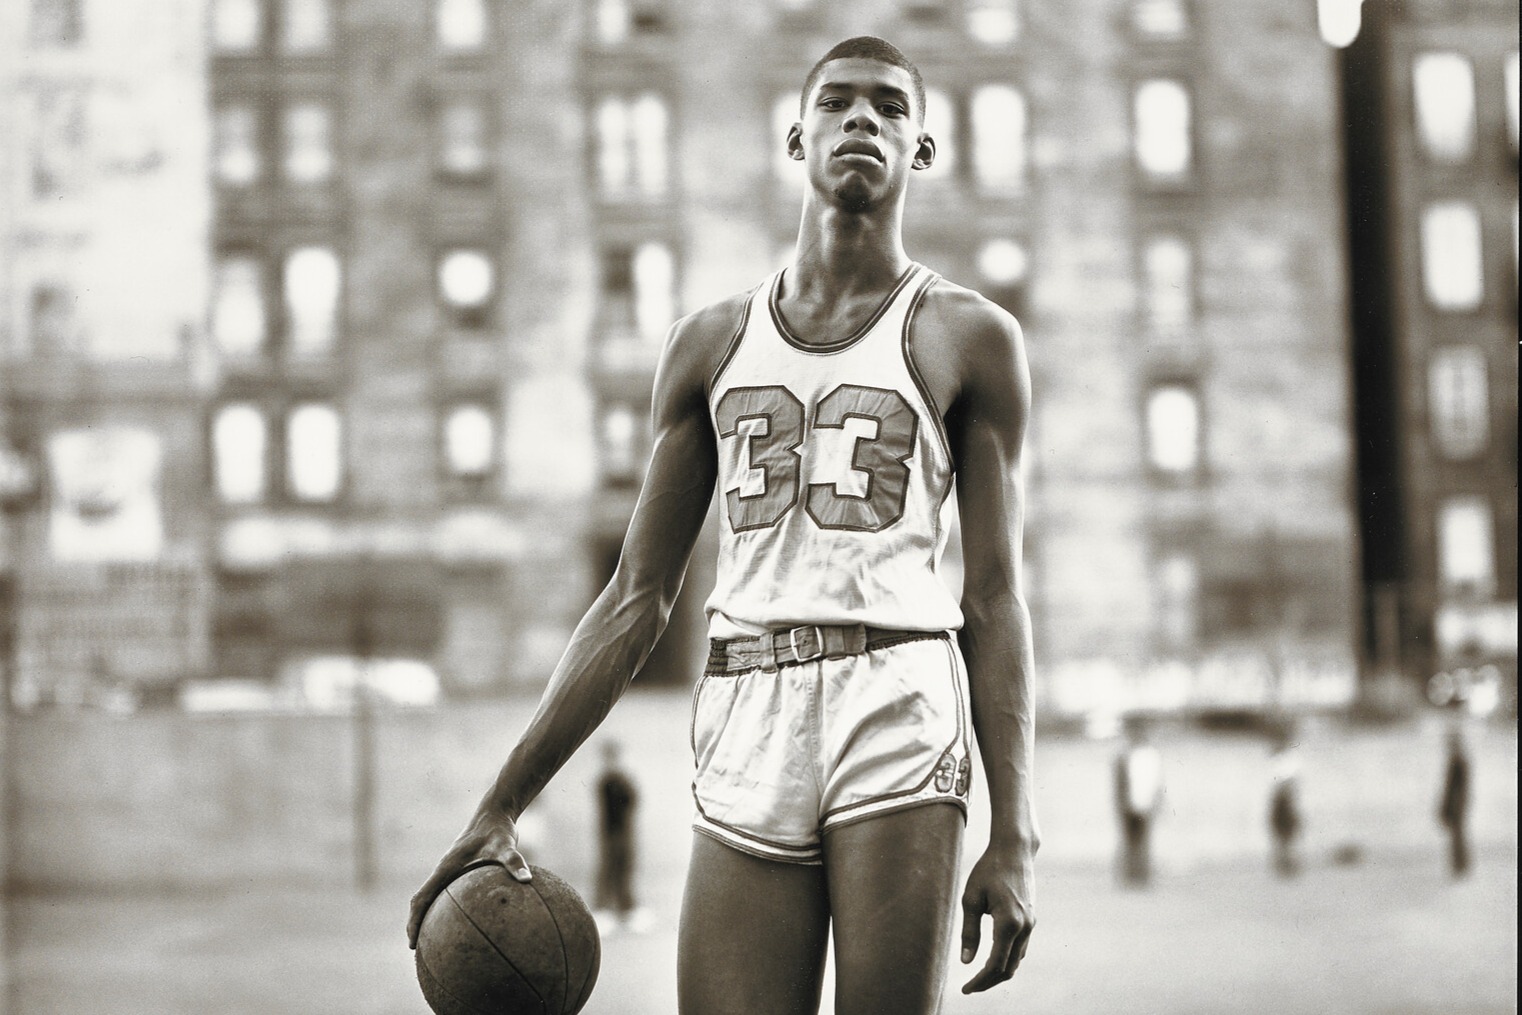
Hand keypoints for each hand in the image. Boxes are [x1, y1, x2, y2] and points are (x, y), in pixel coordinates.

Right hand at [407, 806, 530, 948]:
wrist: (495, 812)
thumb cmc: (499, 829)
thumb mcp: (507, 845)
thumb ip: (515, 861)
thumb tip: (527, 880)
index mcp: (446, 867)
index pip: (422, 898)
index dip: (414, 920)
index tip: (412, 944)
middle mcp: (444, 870)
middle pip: (422, 901)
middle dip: (417, 924)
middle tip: (418, 949)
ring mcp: (450, 870)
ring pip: (432, 897)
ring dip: (429, 917)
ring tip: (437, 943)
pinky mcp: (460, 870)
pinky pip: (449, 893)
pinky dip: (449, 909)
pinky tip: (467, 923)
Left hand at [958, 842, 1034, 992]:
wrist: (1014, 851)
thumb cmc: (988, 870)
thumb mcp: (971, 898)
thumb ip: (969, 931)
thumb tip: (966, 961)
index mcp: (1008, 923)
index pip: (995, 964)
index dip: (980, 980)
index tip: (965, 989)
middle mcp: (1024, 927)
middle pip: (1008, 968)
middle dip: (989, 982)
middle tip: (969, 988)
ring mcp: (1031, 924)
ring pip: (1017, 960)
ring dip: (999, 973)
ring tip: (978, 979)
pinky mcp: (1031, 919)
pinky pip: (1020, 948)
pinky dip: (1007, 960)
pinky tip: (993, 961)